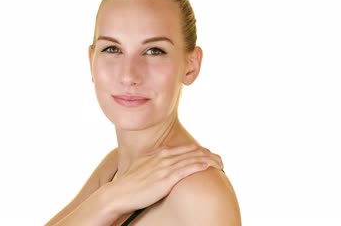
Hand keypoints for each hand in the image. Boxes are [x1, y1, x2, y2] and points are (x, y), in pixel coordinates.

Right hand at [107, 144, 222, 214]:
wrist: (119, 193)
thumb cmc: (130, 182)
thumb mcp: (143, 165)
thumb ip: (155, 161)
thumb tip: (162, 163)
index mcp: (160, 152)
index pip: (186, 148)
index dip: (200, 151)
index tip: (210, 155)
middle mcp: (164, 156)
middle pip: (193, 151)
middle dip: (210, 154)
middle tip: (221, 159)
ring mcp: (166, 167)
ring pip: (194, 158)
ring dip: (210, 159)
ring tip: (221, 163)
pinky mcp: (166, 178)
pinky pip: (188, 169)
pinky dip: (200, 165)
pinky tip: (209, 166)